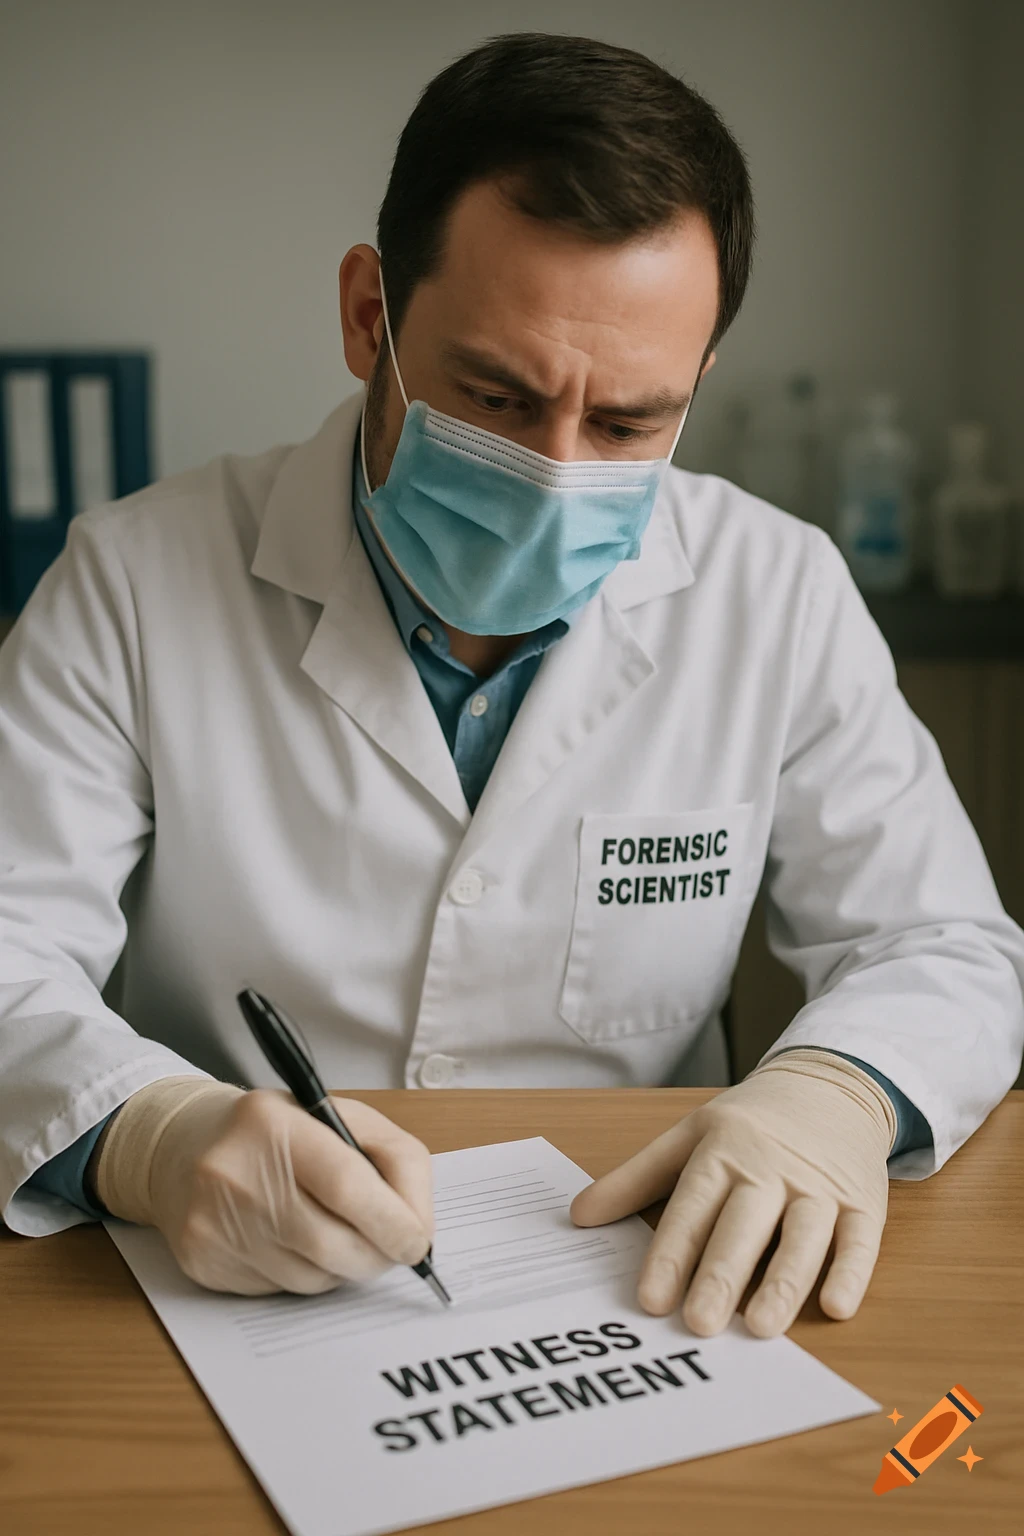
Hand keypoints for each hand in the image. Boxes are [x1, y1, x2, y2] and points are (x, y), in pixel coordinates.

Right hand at [91, 1078, 433, 1294]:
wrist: (181, 1147)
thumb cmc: (276, 1132)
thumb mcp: (338, 1116)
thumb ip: (393, 1158)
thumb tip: (418, 1228)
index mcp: (273, 1123)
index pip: (347, 1186)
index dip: (393, 1222)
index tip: (418, 1242)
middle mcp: (235, 1173)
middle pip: (333, 1244)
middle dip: (376, 1254)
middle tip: (391, 1247)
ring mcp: (214, 1223)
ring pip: (312, 1277)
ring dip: (341, 1266)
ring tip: (334, 1230)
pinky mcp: (204, 1263)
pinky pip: (281, 1291)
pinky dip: (305, 1274)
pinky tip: (292, 1240)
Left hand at [570, 1050, 894, 1337]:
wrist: (830, 1087)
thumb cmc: (749, 1124)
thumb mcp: (688, 1137)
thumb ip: (635, 1180)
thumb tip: (577, 1217)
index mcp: (722, 1150)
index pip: (692, 1204)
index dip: (671, 1252)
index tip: (649, 1298)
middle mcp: (770, 1168)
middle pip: (745, 1224)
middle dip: (722, 1273)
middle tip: (698, 1324)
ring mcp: (819, 1186)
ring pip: (803, 1236)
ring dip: (784, 1281)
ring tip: (760, 1326)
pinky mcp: (864, 1203)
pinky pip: (860, 1241)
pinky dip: (850, 1273)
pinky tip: (836, 1306)